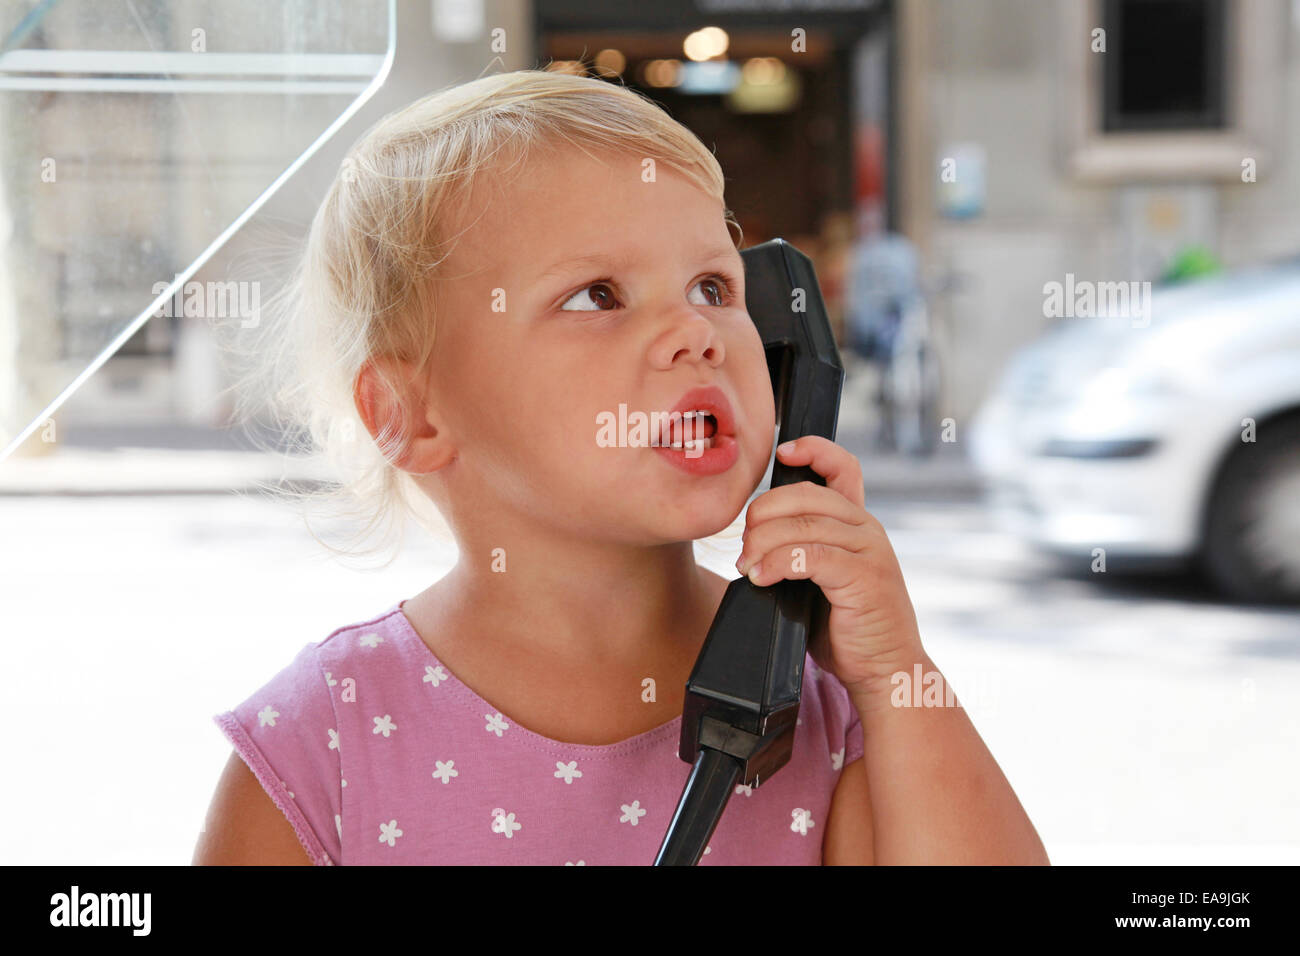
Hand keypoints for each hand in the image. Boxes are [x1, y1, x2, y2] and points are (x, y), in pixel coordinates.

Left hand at [735, 436, 924, 696]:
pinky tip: (761, 577)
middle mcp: (867, 529)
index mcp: (858, 524)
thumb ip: (800, 549)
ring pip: (803, 524)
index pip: (843, 467)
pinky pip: (810, 556)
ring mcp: (869, 551)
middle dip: (763, 513)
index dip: (814, 449)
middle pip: (805, 494)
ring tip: (747, 566)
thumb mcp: (821, 579)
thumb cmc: (846, 628)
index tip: (782, 453)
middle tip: (743, 546)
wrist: (885, 670)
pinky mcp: (864, 577)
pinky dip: (777, 563)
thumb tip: (751, 538)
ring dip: (763, 543)